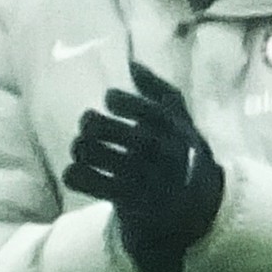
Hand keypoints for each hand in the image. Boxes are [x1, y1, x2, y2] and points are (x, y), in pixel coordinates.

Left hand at [64, 75, 229, 271]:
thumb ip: (159, 90)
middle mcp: (158, 152)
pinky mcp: (126, 200)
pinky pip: (84, 180)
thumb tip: (132, 64)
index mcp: (172, 128)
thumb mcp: (182, 120)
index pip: (136, 106)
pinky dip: (74, 174)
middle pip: (103, 128)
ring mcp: (142, 177)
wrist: (198, 207)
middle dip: (89, 123)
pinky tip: (79, 172)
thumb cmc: (182, 154)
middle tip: (89, 127)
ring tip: (84, 150)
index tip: (111, 102)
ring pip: (90, 152)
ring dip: (79, 148)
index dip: (116, 100)